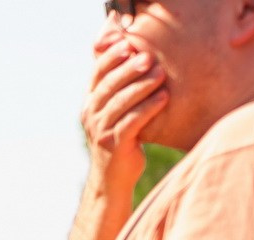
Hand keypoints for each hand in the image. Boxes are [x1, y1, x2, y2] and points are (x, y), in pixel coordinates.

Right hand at [82, 27, 167, 191]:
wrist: (112, 180)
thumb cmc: (120, 141)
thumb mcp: (114, 114)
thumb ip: (119, 91)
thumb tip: (136, 58)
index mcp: (90, 104)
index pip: (96, 75)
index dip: (111, 58)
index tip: (129, 44)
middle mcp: (91, 116)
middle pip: (108, 86)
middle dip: (129, 69)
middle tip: (149, 57)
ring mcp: (101, 131)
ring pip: (120, 103)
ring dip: (142, 86)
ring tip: (161, 74)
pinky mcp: (114, 145)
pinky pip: (132, 122)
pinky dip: (149, 108)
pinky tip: (164, 98)